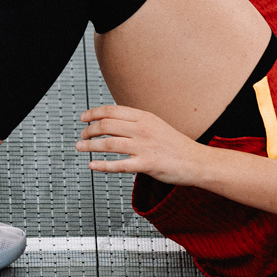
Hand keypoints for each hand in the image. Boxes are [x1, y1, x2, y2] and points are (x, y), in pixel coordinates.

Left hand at [77, 105, 207, 185]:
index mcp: (145, 117)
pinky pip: (119, 165)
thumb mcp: (156, 125)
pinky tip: (92, 165)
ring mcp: (144, 147)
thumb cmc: (176, 145)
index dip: (93, 113)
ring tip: (81, 147)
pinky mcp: (146, 165)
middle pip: (107, 125)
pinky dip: (102, 165)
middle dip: (89, 130)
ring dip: (90, 145)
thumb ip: (136, 123)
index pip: (112, 110)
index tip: (83, 118)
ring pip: (109, 143)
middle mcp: (143, 129)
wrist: (196, 161)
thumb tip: (113, 122)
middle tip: (82, 134)